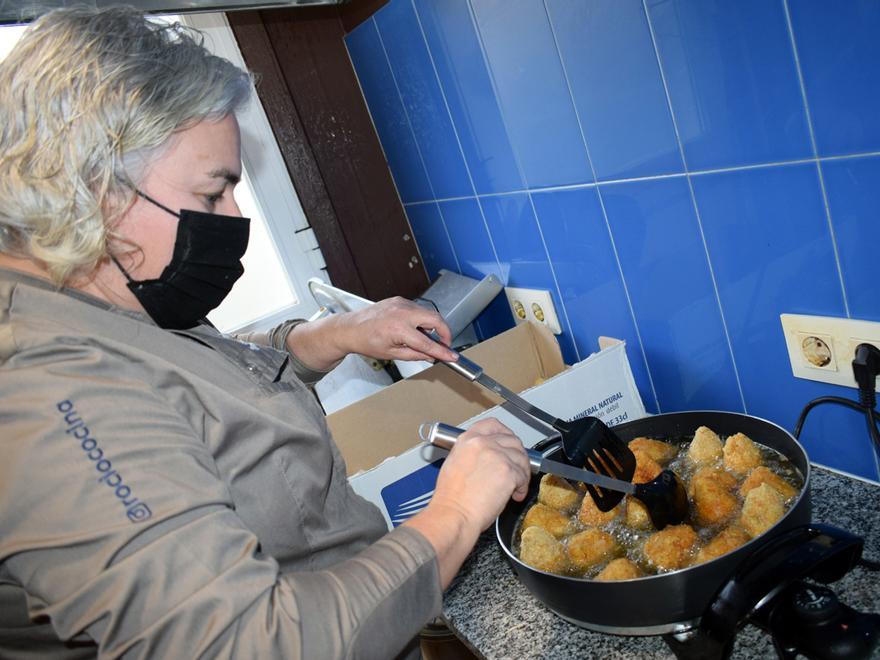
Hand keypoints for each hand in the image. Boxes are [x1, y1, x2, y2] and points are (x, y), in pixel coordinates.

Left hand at [286, 297, 457, 370]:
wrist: (351, 328)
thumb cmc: (366, 342)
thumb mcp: (392, 355)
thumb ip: (416, 355)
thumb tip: (432, 356)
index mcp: (399, 329)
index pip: (428, 343)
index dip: (443, 351)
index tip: (452, 356)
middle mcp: (401, 312)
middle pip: (435, 319)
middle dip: (445, 332)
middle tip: (445, 344)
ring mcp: (401, 303)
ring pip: (428, 313)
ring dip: (433, 326)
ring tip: (426, 339)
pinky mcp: (399, 299)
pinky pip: (418, 309)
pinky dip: (422, 319)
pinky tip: (415, 329)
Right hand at [428, 418, 530, 534]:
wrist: (454, 514)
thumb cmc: (451, 498)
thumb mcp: (454, 464)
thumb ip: (472, 454)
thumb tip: (487, 458)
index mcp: (468, 440)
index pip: (493, 425)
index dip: (505, 433)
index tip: (508, 441)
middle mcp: (483, 443)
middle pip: (512, 441)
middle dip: (518, 455)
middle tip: (516, 468)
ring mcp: (497, 456)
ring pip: (522, 458)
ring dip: (522, 473)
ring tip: (516, 486)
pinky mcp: (509, 471)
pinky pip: (524, 476)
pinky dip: (522, 487)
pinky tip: (515, 495)